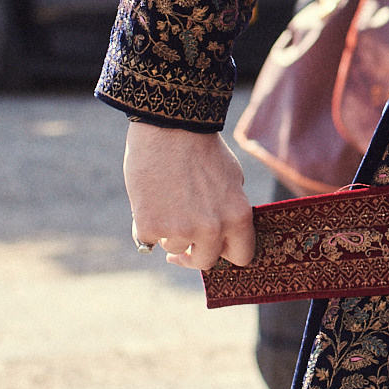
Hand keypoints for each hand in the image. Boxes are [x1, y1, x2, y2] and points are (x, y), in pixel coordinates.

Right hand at [123, 121, 255, 269]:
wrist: (169, 127)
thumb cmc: (202, 149)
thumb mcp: (231, 180)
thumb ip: (229, 211)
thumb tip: (221, 236)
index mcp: (238, 216)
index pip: (241, 257)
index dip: (226, 254)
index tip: (214, 250)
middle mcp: (212, 228)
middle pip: (205, 261)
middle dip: (194, 253)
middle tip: (183, 245)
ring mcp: (181, 230)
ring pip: (174, 248)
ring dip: (170, 234)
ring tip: (166, 204)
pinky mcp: (150, 227)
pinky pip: (148, 240)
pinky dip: (146, 227)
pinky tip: (148, 205)